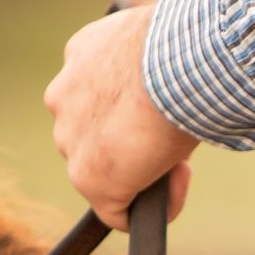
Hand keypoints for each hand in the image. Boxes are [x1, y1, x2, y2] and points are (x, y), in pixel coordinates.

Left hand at [44, 4, 197, 229]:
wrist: (181, 60)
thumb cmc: (186, 43)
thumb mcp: (163, 44)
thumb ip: (158, 65)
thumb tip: (189, 79)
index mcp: (82, 56)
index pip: (99, 94)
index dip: (136, 110)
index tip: (167, 113)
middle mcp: (65, 96)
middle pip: (94, 134)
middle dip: (133, 143)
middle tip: (175, 140)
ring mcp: (72, 140)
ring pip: (101, 172)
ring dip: (138, 175)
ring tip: (178, 166)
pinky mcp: (90, 179)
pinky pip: (116, 211)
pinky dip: (147, 211)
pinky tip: (174, 198)